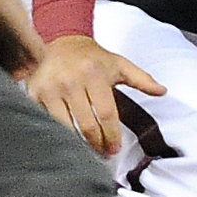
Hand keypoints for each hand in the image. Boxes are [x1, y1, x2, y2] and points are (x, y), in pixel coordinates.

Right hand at [26, 34, 165, 154]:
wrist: (61, 41)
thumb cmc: (93, 57)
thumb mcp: (119, 64)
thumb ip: (142, 79)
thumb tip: (163, 91)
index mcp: (94, 75)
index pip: (106, 114)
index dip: (112, 135)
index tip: (115, 149)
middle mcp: (70, 82)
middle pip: (86, 124)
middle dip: (97, 144)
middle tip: (104, 155)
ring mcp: (49, 88)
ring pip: (64, 126)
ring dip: (77, 143)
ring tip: (87, 153)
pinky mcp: (33, 93)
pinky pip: (45, 120)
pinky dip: (56, 134)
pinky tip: (65, 142)